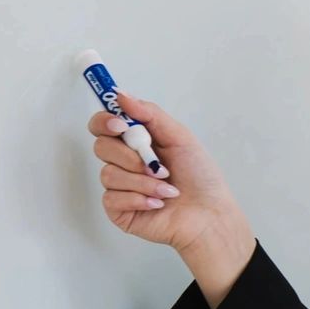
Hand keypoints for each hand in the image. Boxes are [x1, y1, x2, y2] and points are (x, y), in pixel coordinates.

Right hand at [86, 91, 244, 256]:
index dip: (105, 122)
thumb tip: (121, 95)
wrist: (209, 213)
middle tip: (157, 166)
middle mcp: (125, 162)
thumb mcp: (179, 137)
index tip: (121, 126)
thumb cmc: (200, 177)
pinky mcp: (119, 210)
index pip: (103, 125)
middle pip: (101, 146)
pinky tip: (158, 203)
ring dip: (143, 181)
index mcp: (137, 142)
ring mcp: (120, 187)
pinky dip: (139, 198)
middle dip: (131, 156)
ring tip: (167, 188)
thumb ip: (150, 114)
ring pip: (108, 174)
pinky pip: (112, 198)